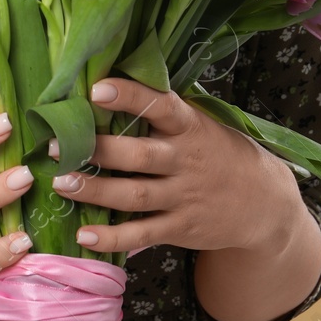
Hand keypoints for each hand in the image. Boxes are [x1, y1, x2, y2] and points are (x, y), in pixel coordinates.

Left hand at [48, 78, 301, 256]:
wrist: (265, 204)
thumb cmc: (220, 152)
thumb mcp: (203, 124)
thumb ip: (165, 112)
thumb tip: (110, 82)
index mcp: (191, 127)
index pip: (160, 106)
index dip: (130, 96)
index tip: (97, 89)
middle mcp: (186, 161)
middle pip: (139, 156)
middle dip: (97, 150)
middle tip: (55, 145)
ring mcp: (183, 197)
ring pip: (135, 195)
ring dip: (95, 190)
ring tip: (60, 183)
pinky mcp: (180, 228)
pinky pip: (142, 234)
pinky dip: (113, 238)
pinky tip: (84, 236)